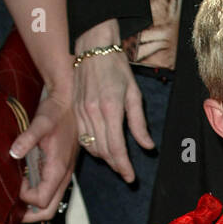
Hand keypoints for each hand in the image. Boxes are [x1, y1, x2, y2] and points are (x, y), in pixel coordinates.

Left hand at [10, 89, 77, 220]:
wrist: (70, 104)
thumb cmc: (57, 112)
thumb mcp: (42, 122)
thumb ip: (28, 138)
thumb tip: (13, 152)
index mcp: (58, 169)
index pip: (41, 199)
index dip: (24, 197)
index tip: (14, 182)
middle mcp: (63, 178)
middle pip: (48, 211)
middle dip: (28, 214)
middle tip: (10, 208)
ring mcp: (63, 177)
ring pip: (49, 205)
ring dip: (32, 206)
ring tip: (15, 197)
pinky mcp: (60, 172)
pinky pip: (49, 194)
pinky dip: (36, 196)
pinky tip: (23, 184)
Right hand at [73, 20, 154, 181]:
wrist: (93, 46)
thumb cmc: (116, 67)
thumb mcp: (134, 93)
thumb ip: (139, 123)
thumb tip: (148, 146)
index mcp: (110, 108)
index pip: (117, 147)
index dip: (124, 166)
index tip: (131, 177)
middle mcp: (92, 112)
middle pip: (104, 151)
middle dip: (116, 166)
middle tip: (126, 173)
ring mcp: (80, 111)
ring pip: (92, 147)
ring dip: (104, 158)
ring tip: (116, 162)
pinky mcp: (74, 109)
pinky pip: (83, 137)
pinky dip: (93, 147)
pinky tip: (102, 148)